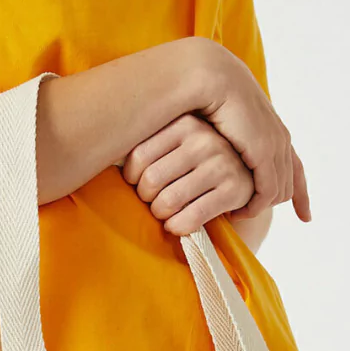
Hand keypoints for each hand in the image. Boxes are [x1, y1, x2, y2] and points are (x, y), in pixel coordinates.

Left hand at [120, 114, 255, 235]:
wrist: (247, 176)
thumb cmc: (198, 162)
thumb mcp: (177, 142)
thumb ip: (149, 141)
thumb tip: (101, 153)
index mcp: (186, 122)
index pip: (138, 156)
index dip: (131, 179)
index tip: (137, 183)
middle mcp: (205, 139)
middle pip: (151, 181)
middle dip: (146, 199)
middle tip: (153, 201)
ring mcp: (222, 164)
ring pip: (168, 202)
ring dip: (161, 215)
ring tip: (165, 212)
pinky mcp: (235, 190)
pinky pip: (190, 219)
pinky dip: (177, 228)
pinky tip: (177, 224)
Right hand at [184, 37, 310, 223]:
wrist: (212, 78)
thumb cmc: (209, 97)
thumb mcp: (225, 123)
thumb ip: (230, 140)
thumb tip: (223, 150)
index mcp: (274, 129)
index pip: (295, 166)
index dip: (302, 192)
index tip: (306, 216)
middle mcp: (281, 138)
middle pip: (291, 182)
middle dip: (286, 201)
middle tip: (265, 215)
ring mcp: (275, 146)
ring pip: (279, 190)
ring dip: (260, 206)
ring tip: (238, 214)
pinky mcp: (264, 154)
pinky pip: (266, 191)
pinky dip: (253, 206)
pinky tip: (236, 211)